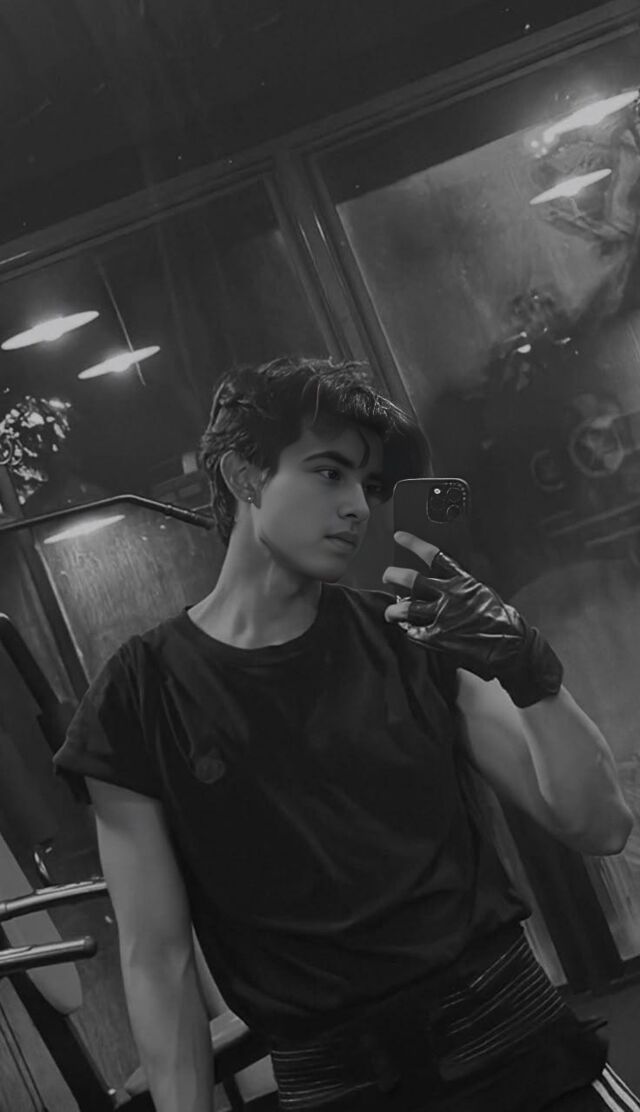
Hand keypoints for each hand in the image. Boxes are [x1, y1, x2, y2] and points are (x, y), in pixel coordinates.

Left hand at [382, 531, 562, 707]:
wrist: (511, 645)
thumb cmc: (501, 620)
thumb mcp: (482, 594)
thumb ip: (461, 589)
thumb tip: (443, 588)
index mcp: (462, 581)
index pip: (434, 556)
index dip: (414, 544)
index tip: (400, 537)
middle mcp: (450, 595)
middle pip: (412, 580)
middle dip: (394, 575)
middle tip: (387, 575)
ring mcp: (443, 616)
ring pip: (407, 607)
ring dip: (394, 609)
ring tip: (391, 612)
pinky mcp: (439, 638)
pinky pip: (414, 632)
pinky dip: (410, 631)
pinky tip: (409, 631)